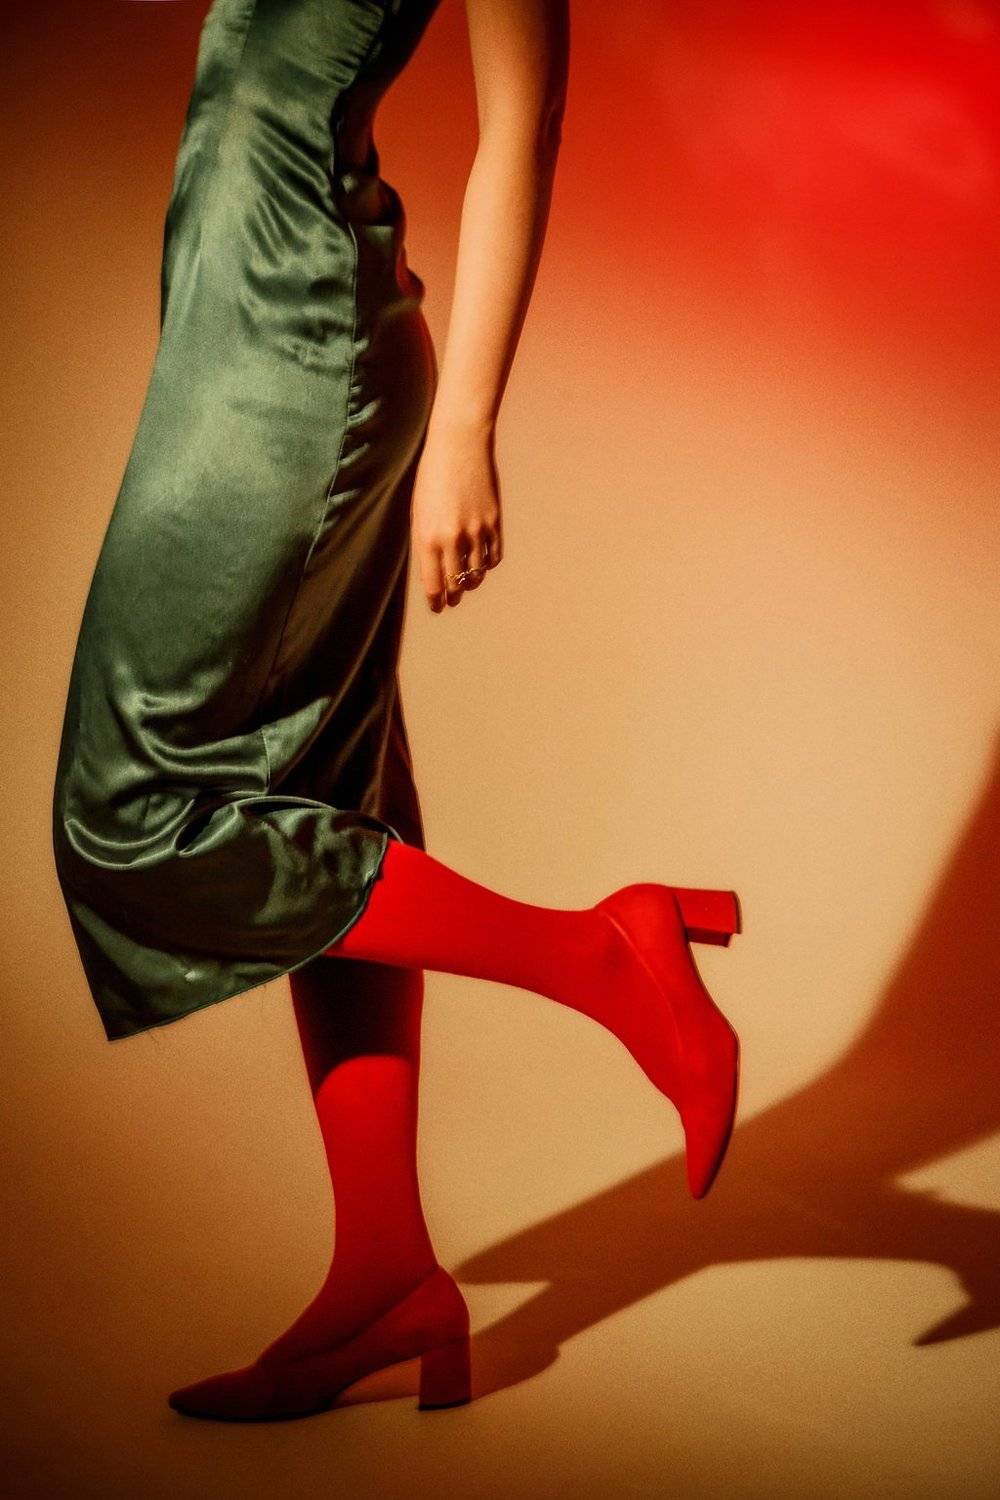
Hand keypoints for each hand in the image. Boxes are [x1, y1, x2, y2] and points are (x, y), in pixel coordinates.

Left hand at [411, 420, 503, 611]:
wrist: (459, 446)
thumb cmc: (431, 476)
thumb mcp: (418, 511)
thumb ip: (425, 541)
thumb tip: (433, 569)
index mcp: (427, 537)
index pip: (434, 584)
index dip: (436, 601)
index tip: (438, 607)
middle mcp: (452, 539)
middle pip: (456, 584)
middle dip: (453, 596)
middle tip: (452, 600)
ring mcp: (476, 532)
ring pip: (477, 573)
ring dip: (471, 582)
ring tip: (467, 583)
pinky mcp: (494, 522)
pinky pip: (493, 556)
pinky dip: (488, 564)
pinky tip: (482, 563)